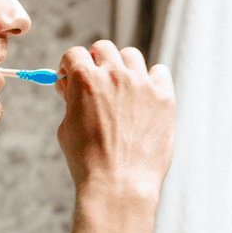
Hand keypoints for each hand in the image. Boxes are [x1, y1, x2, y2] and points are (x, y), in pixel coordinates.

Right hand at [54, 39, 175, 204]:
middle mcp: (114, 75)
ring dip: (123, 67)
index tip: (71, 78)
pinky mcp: (164, 97)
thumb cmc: (88, 161)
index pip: (75, 54)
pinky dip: (151, 79)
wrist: (119, 184)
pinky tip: (145, 97)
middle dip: (96, 61)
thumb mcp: (66, 127)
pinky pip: (159, 72)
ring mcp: (142, 84)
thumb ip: (70, 100)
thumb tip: (70, 86)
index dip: (70, 66)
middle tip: (96, 82)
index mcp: (85, 80)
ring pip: (131, 56)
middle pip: (104, 48)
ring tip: (122, 90)